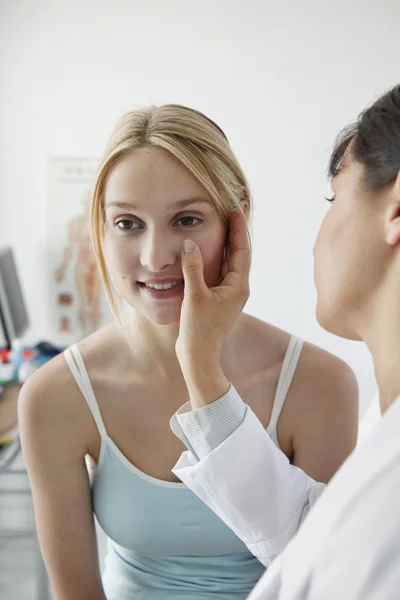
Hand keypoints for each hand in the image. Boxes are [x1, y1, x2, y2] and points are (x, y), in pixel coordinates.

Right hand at [176, 210, 250, 405]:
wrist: (198, 356)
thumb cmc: (199, 330)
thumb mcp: (195, 296)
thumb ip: (193, 268)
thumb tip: (190, 244)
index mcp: (238, 286)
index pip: (242, 251)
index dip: (239, 229)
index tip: (236, 209)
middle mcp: (237, 289)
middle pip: (238, 254)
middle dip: (235, 233)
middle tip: (233, 211)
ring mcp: (228, 295)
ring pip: (229, 263)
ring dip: (225, 245)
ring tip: (221, 225)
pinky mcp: (217, 300)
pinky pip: (219, 273)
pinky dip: (215, 259)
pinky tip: (206, 251)